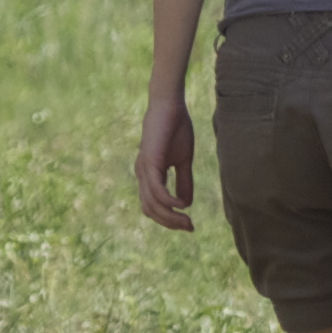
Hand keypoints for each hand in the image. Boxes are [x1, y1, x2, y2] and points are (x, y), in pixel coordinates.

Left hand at [135, 93, 196, 231]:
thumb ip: (184, 181)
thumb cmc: (176, 128)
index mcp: (148, 175)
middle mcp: (142, 175)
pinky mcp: (150, 162)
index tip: (189, 224)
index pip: (153, 206)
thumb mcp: (184, 160)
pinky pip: (157, 191)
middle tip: (189, 227)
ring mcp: (144, 169)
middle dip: (170, 222)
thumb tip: (186, 203)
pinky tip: (182, 204)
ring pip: (153, 204)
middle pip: (151, 210)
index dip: (169, 218)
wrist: (170, 105)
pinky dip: (169, 202)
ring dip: (171, 216)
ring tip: (188, 221)